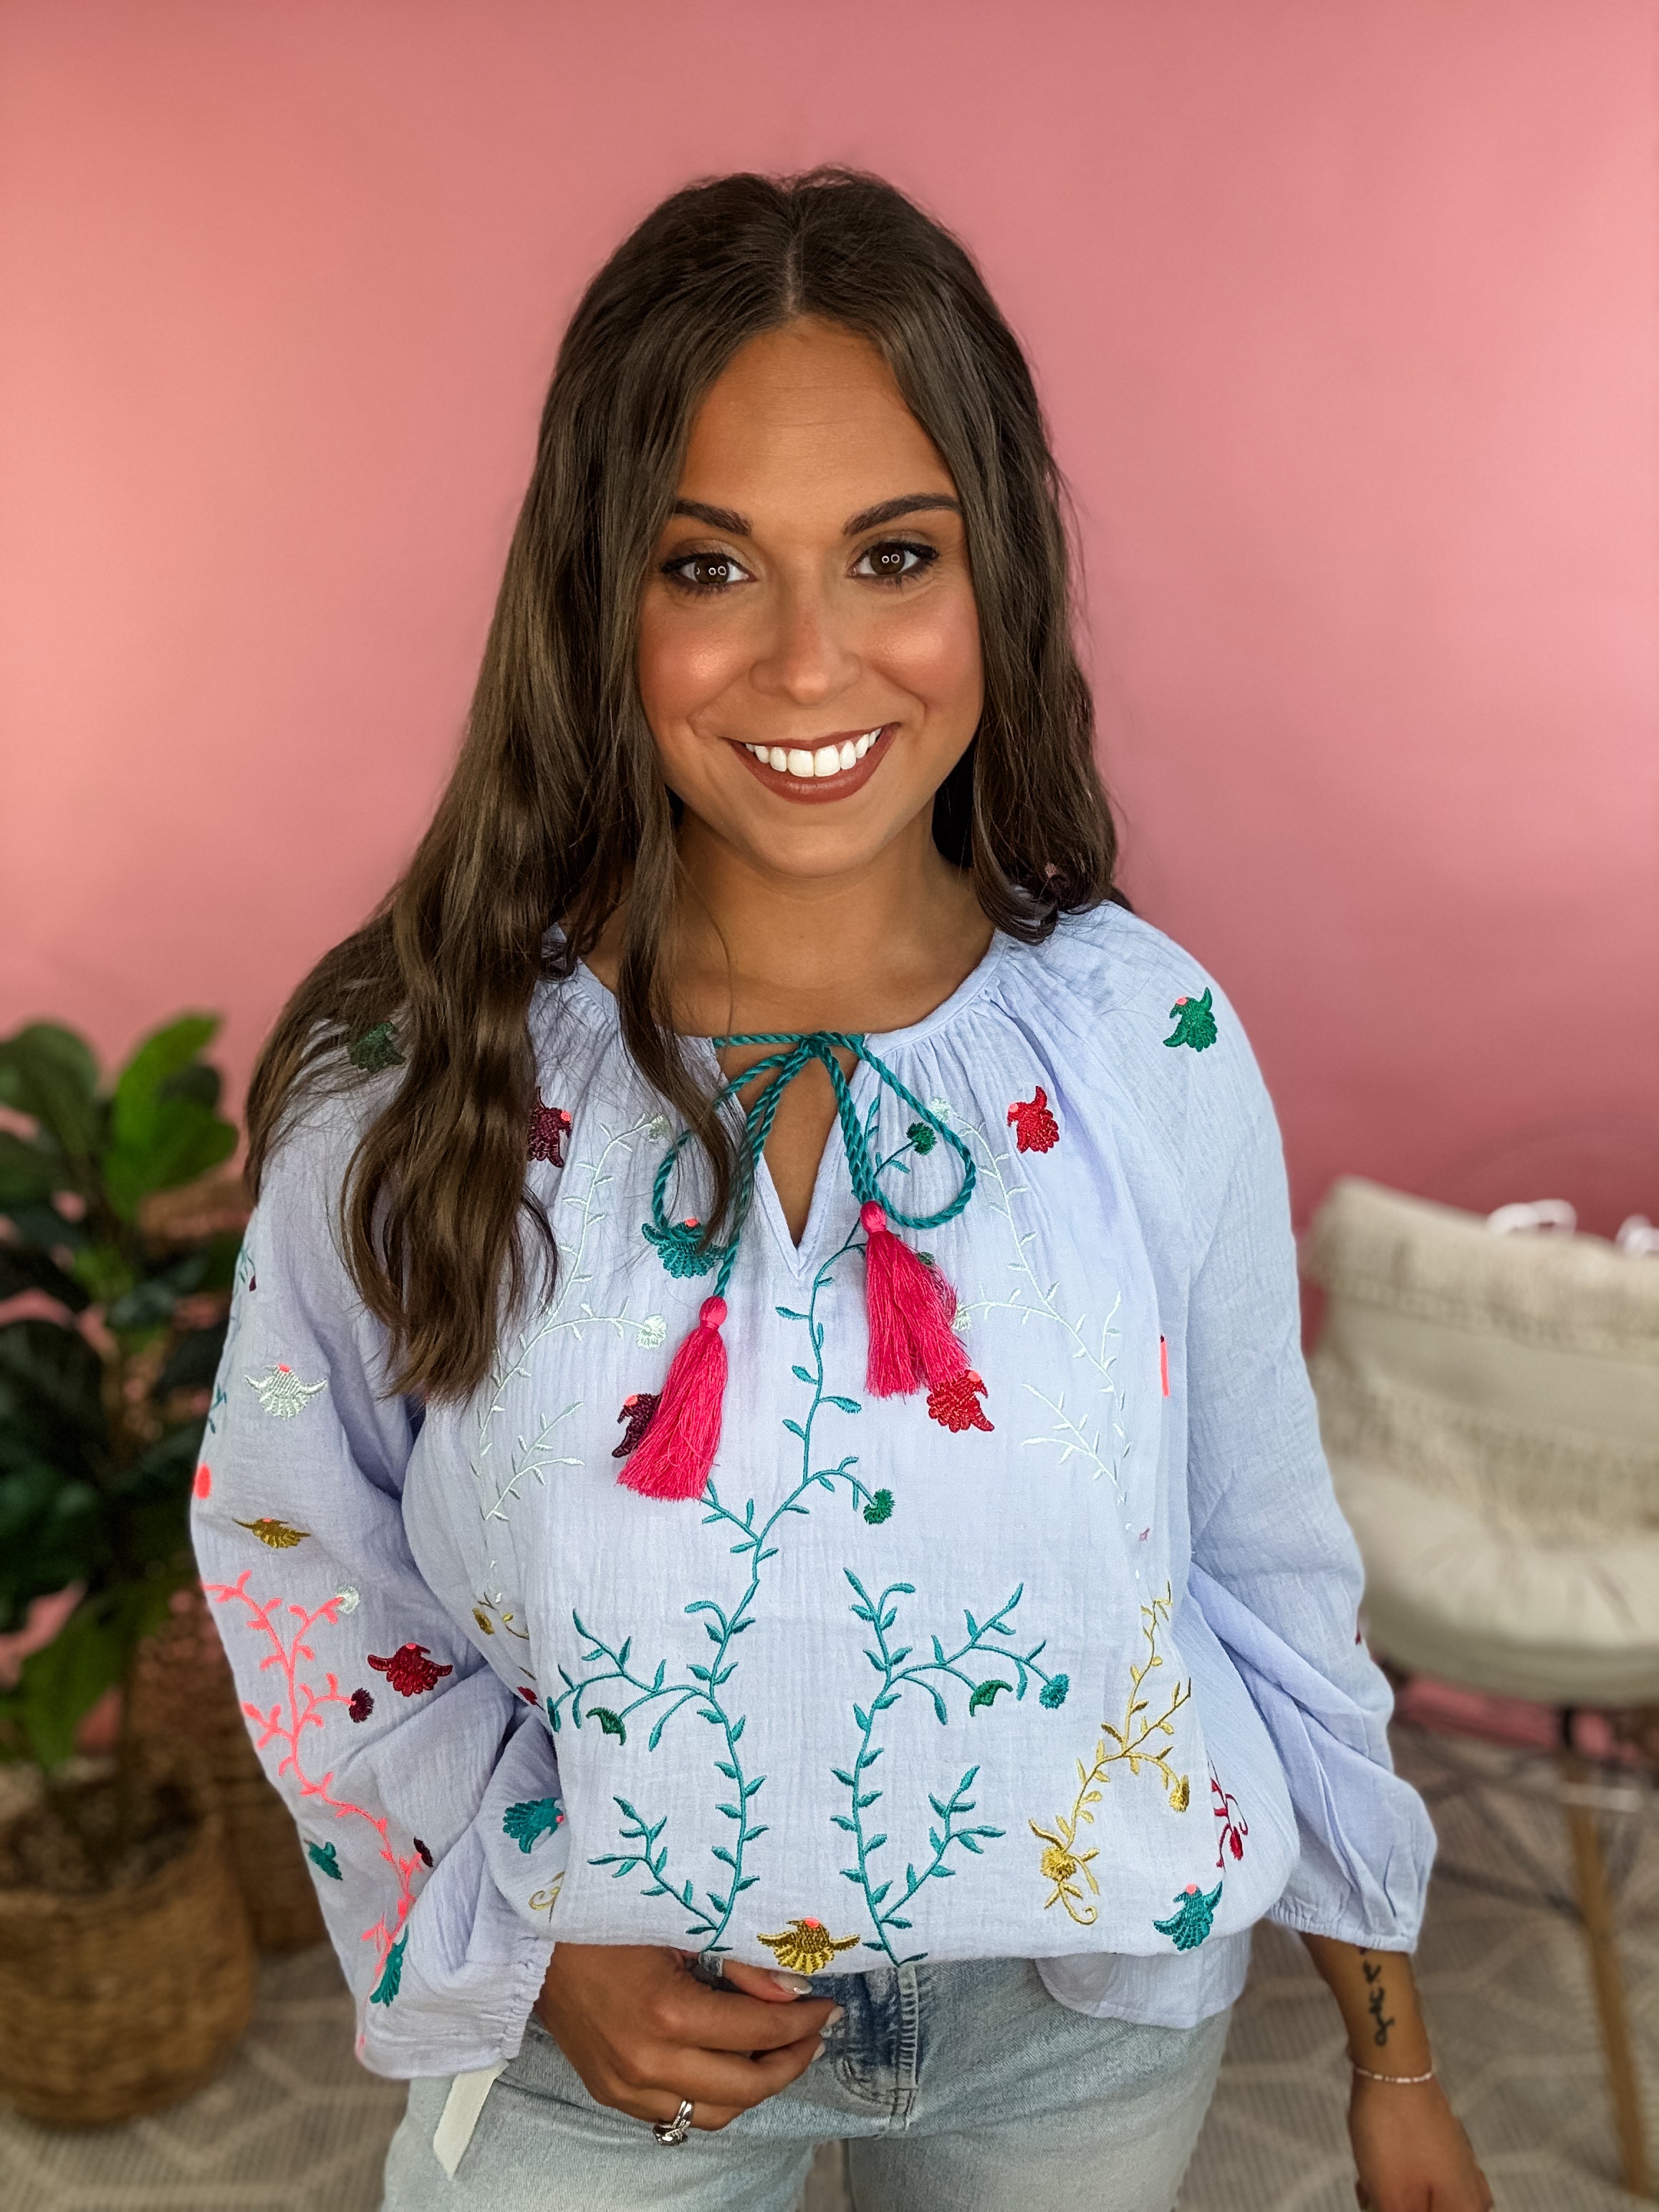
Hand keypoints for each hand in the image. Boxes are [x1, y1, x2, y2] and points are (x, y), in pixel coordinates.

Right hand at [535, 1943, 838, 2132]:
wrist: (530, 1934)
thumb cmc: (604, 1914)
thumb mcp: (677, 1922)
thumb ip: (739, 1961)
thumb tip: (794, 1991)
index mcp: (666, 2014)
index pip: (759, 2033)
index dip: (803, 2022)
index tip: (827, 2006)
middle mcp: (646, 2062)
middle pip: (744, 2087)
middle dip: (790, 2061)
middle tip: (815, 2032)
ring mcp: (624, 2085)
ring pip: (714, 2114)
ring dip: (755, 2088)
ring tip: (780, 2052)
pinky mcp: (610, 2092)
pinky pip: (676, 2114)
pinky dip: (711, 2098)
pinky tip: (729, 2066)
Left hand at [1348, 2074, 1493, 2209]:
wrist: (1391, 2067)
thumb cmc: (1393, 2135)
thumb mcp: (1391, 2199)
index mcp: (1466, 2211)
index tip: (1384, 2205)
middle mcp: (1473, 2194)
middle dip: (1394, 2210)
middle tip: (1373, 2197)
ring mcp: (1458, 2167)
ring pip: (1420, 2204)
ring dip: (1391, 2202)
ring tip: (1369, 2181)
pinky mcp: (1440, 2147)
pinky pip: (1417, 2183)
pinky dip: (1394, 2184)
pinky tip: (1374, 2169)